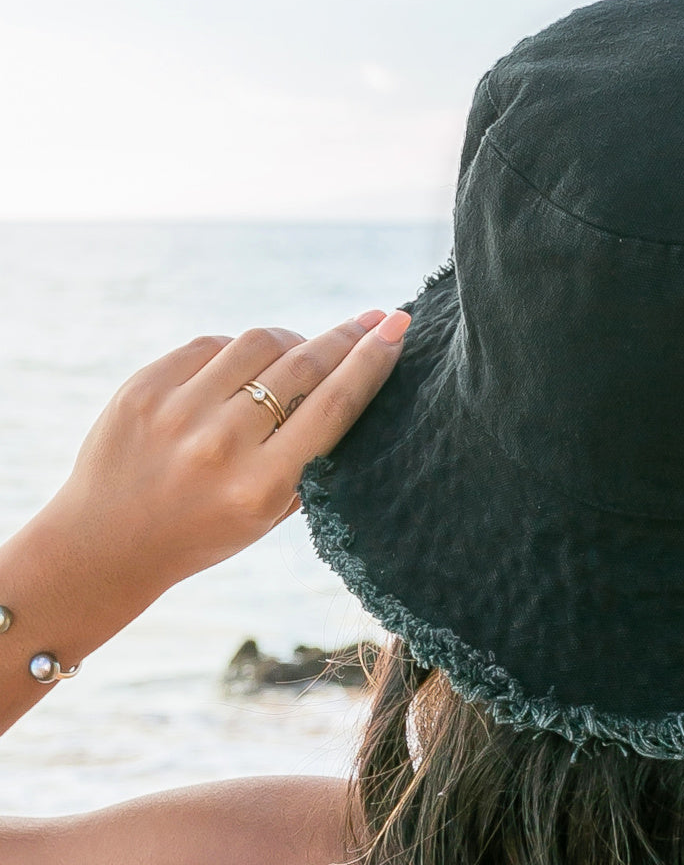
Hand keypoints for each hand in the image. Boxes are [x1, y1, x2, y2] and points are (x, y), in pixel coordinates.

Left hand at [39, 308, 409, 604]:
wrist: (106, 545)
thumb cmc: (206, 530)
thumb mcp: (271, 513)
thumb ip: (310, 457)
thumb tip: (352, 376)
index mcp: (261, 487)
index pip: (333, 407)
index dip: (370, 361)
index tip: (397, 327)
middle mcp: (220, 446)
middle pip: (302, 367)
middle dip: (346, 337)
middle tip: (374, 320)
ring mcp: (177, 412)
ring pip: (258, 344)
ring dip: (292, 343)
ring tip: (300, 354)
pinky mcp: (143, 388)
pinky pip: (210, 345)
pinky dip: (238, 351)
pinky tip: (245, 369)